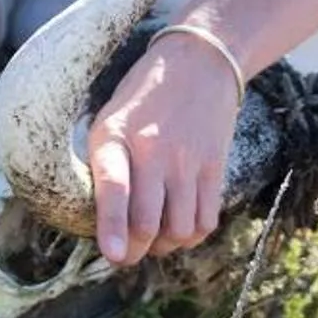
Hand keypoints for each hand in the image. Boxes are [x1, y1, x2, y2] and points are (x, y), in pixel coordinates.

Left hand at [83, 33, 245, 267]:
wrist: (199, 63)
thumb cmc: (141, 100)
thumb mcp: (108, 121)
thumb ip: (103, 166)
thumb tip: (103, 222)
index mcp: (114, 136)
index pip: (113, 185)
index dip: (112, 224)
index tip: (114, 254)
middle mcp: (153, 150)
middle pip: (148, 222)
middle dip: (134, 251)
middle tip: (126, 254)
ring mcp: (188, 160)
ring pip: (179, 230)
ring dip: (164, 246)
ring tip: (153, 237)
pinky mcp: (215, 167)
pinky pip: (206, 221)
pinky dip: (191, 236)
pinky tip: (179, 226)